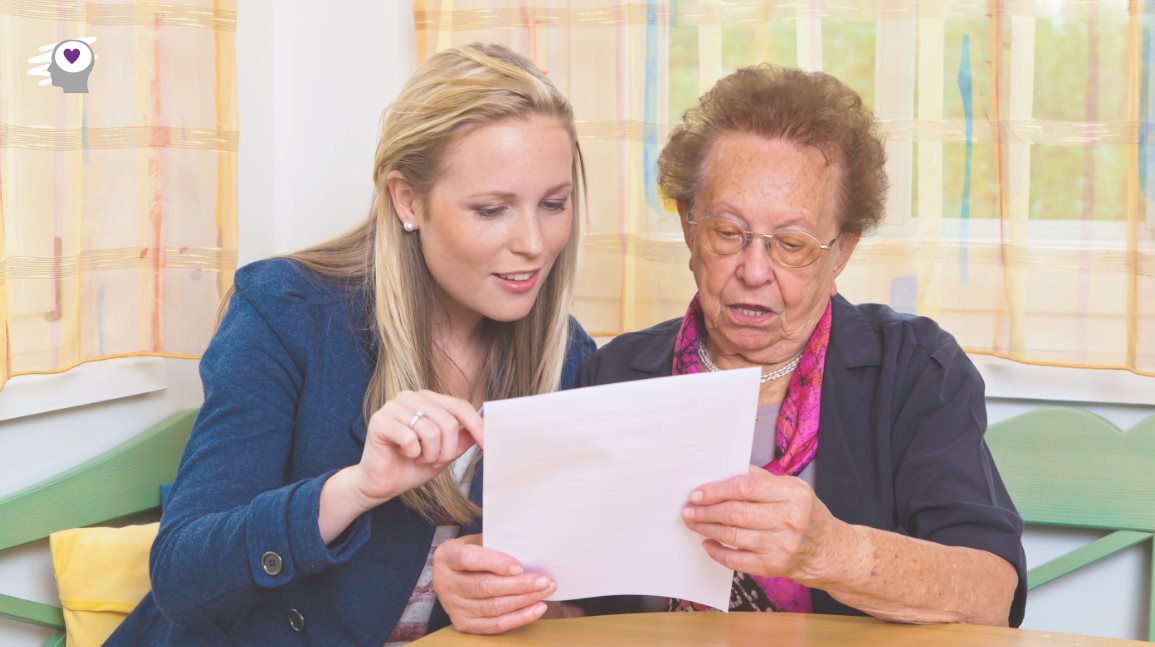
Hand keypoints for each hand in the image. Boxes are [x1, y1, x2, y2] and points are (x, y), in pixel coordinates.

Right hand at [351, 390, 483, 506]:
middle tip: (433, 460)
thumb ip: (462, 438)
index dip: (476, 426)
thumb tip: (486, 429)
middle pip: (448, 422)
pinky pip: (410, 438)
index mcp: (427, 398)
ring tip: (417, 457)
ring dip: (428, 454)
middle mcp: (411, 397)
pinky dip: (412, 453)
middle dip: (446, 450)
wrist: (381, 484)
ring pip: (431, 431)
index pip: (459, 406)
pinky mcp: (380, 420)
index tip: (487, 445)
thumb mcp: (445, 452)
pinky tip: (402, 453)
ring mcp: (393, 406)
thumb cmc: (411, 465)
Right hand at [432, 534, 555, 633]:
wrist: (450, 575)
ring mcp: (452, 606)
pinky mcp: (463, 623)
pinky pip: (494, 625)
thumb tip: (527, 549)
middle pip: (484, 586)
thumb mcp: (476, 541)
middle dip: (519, 585)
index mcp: (446, 556)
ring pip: (492, 607)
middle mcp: (445, 583)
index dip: (495, 563)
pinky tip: (535, 608)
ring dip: (523, 600)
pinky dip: (518, 618)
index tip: (519, 566)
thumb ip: (495, 544)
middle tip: (544, 580)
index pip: (469, 559)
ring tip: (545, 591)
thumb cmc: (470, 554)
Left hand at [680, 466, 843, 582]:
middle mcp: (789, 521)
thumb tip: (724, 471)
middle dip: (706, 509)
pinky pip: (735, 560)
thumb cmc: (807, 515)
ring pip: (732, 535)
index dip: (717, 490)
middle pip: (736, 512)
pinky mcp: (772, 566)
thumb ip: (762, 479)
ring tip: (692, 521)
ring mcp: (780, 546)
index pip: (745, 487)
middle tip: (689, 507)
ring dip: (706, 527)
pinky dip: (717, 551)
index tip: (698, 492)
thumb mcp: (794, 489)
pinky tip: (708, 542)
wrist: (828, 551)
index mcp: (793, 495)